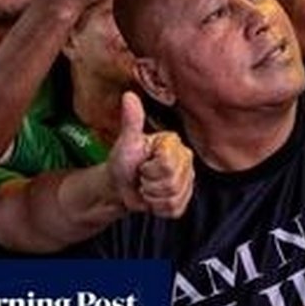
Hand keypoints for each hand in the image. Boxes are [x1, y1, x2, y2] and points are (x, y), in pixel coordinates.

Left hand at [106, 92, 194, 217]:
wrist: (118, 186)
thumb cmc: (123, 162)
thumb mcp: (126, 142)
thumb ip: (131, 120)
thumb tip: (129, 96)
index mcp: (174, 144)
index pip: (168, 164)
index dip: (150, 169)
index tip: (142, 163)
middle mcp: (185, 161)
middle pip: (172, 183)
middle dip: (150, 184)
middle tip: (142, 176)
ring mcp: (186, 181)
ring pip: (173, 198)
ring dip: (152, 197)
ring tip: (146, 187)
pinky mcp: (183, 200)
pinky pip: (174, 210)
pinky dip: (158, 208)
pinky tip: (152, 198)